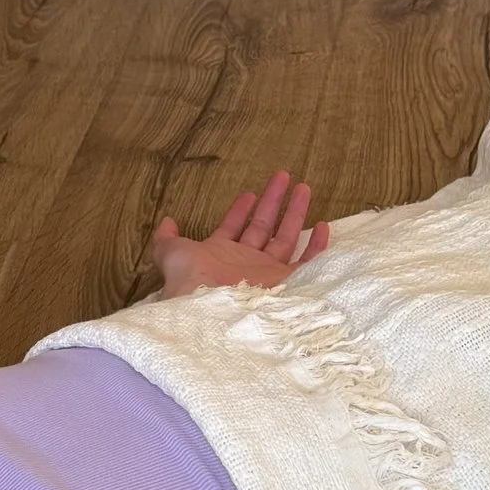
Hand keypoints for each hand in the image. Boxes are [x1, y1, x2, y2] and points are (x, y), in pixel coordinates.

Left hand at [150, 171, 329, 297]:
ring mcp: (267, 274)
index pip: (233, 228)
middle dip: (272, 201)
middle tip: (282, 176)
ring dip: (295, 212)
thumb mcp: (172, 254)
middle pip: (263, 226)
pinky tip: (323, 225)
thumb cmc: (192, 282)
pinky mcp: (287, 284)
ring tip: (303, 187)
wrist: (213, 312)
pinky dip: (316, 246)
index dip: (239, 210)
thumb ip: (167, 239)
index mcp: (220, 256)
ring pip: (285, 238)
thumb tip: (165, 221)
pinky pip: (307, 264)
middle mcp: (245, 264)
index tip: (248, 193)